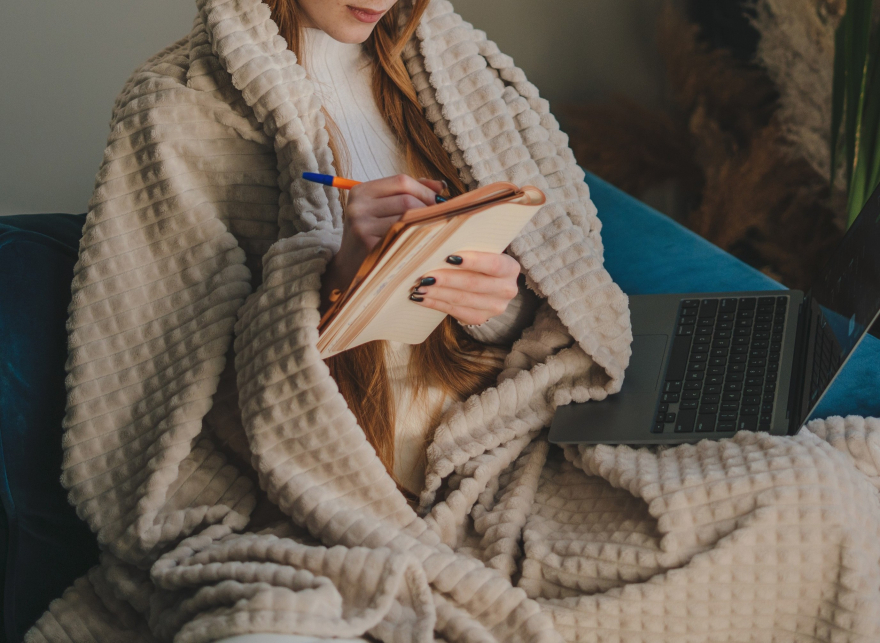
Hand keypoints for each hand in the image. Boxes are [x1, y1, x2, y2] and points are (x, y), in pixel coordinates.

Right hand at [322, 174, 444, 309]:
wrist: (349, 269)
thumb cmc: (372, 236)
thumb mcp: (381, 209)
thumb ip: (409, 192)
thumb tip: (440, 185)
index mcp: (361, 191)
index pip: (401, 181)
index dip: (425, 190)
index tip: (437, 200)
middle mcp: (358, 206)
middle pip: (407, 199)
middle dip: (428, 208)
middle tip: (438, 219)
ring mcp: (362, 226)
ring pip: (407, 217)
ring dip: (425, 224)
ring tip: (430, 230)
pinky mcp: (369, 246)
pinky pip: (404, 237)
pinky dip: (417, 238)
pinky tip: (420, 243)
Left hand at [409, 251, 520, 325]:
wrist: (489, 284)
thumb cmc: (481, 261)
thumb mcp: (483, 252)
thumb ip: (469, 247)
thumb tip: (439, 245)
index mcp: (510, 268)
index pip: (493, 264)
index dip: (472, 261)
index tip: (449, 257)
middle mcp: (506, 290)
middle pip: (473, 284)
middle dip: (446, 279)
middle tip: (425, 275)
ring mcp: (494, 307)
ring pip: (462, 299)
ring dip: (437, 293)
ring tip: (419, 287)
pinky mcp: (480, 318)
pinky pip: (455, 311)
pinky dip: (435, 304)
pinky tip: (421, 298)